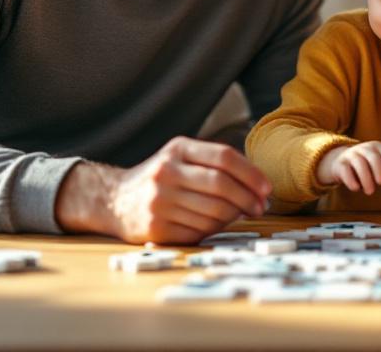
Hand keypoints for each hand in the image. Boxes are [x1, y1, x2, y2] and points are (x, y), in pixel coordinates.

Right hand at [56, 136, 270, 244]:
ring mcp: (160, 201)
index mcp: (178, 149)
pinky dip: (214, 229)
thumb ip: (214, 164)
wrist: (114, 200)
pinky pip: (200, 231)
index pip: (224, 158)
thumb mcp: (181, 157)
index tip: (267, 189)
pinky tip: (214, 224)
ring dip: (233, 216)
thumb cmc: (160, 178)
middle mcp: (166, 172)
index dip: (252, 174)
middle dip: (248, 199)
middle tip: (259, 207)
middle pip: (222, 185)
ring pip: (214, 212)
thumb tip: (257, 188)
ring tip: (237, 215)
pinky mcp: (157, 228)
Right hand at [317, 141, 380, 194]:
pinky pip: (345, 171)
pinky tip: (356, 188)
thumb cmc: (365, 166)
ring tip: (370, 191)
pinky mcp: (340, 163)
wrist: (340, 161)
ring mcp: (351, 154)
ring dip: (366, 179)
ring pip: (360, 164)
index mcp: (378, 147)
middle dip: (380, 171)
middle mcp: (365, 148)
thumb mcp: (377, 163)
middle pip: (374, 158)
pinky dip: (351, 181)